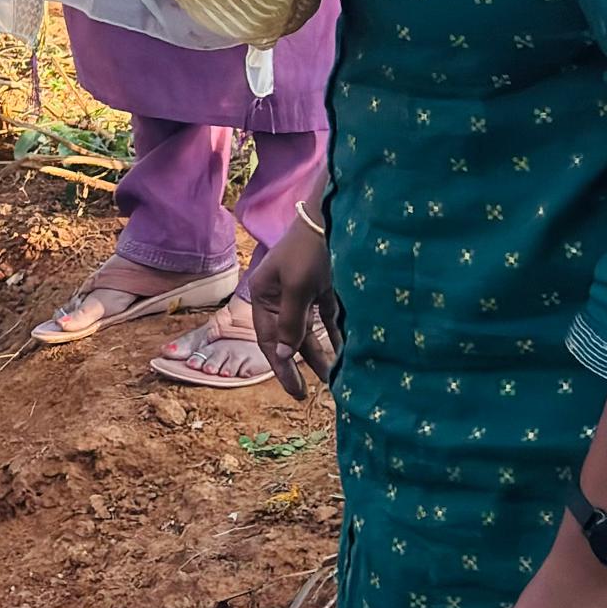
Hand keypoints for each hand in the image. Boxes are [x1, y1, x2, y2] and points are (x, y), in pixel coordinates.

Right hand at [251, 214, 340, 398]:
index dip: (279, 366)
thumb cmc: (310, 249)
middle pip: (286, 337)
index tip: (295, 392)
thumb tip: (281, 354)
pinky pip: (325, 318)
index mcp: (263, 294)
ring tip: (331, 376)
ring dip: (317, 352)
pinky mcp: (322, 288)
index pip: (267, 338)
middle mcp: (279, 295)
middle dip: (299, 364)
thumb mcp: (298, 287)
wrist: (334, 215)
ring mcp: (301, 292)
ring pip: (307, 330)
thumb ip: (291, 322)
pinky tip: (343, 351)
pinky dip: (333, 334)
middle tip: (310, 393)